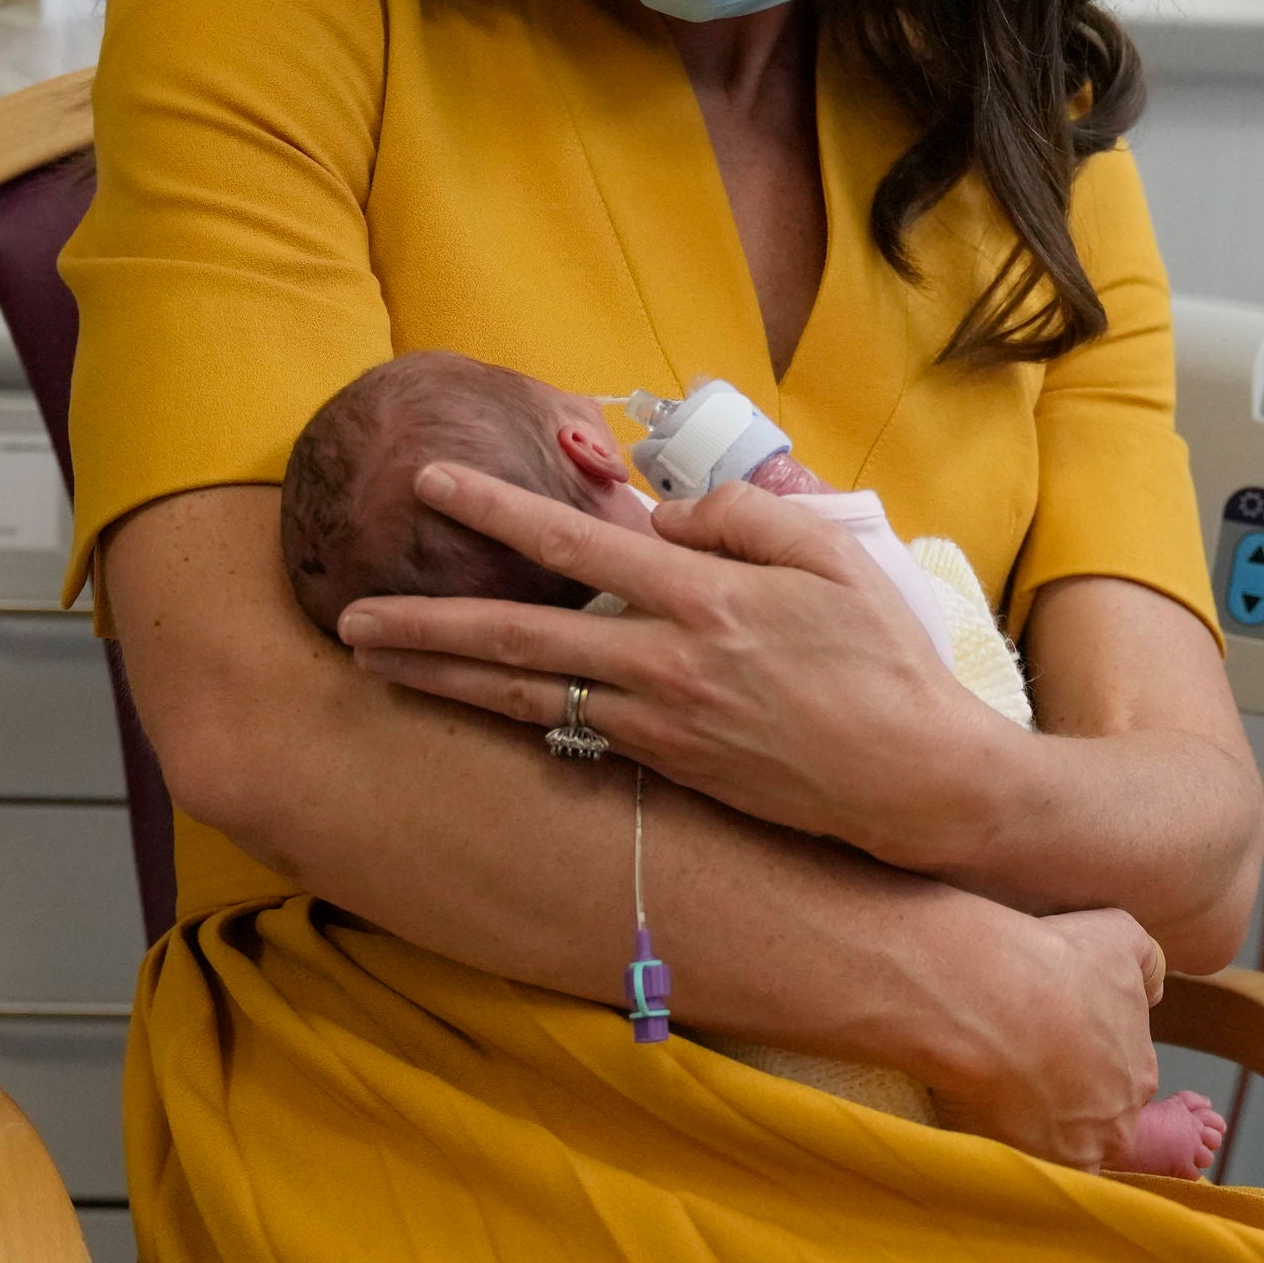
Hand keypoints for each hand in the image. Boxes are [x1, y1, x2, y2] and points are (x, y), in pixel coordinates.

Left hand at [338, 469, 1011, 863]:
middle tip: (348, 618)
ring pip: (525, 699)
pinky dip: (510, 715)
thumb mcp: (834, 556)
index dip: (497, 510)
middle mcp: (665, 666)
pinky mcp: (666, 768)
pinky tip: (469, 704)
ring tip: (374, 662)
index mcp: (705, 600)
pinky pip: (569, 733)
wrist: (916, 781)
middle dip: (425, 624)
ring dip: (444, 679)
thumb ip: (741, 519)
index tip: (432, 481)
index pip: (575, 545)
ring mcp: (659, 726)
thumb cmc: (885, 659)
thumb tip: (664, 518)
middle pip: (518, 639)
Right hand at [923, 907, 1165, 1171]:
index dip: (1081, 1064)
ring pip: (1060, 1153)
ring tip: (998, 1100)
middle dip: (1064, 1104)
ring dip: (1036, 1134)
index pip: (1116, 1082)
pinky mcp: (1028, 1168)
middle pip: (1092, 1124)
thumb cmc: (1054, 961)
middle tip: (1022, 1072)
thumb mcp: (1120, 936)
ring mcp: (1073, 1152)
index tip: (1050, 1046)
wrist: (990, 997)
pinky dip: (1010, 1161)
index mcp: (1138, 1075)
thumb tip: (1154, 989)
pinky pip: (1024, 1176)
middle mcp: (1116, 1124)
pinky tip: (985, 1129)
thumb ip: (1148, 963)